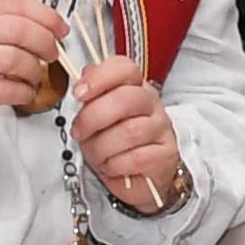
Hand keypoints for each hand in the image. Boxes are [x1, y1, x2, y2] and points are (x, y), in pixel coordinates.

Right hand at [0, 0, 66, 132]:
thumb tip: (39, 24)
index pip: (12, 4)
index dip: (44, 15)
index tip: (59, 27)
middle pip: (18, 30)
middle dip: (45, 42)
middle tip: (51, 53)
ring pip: (15, 59)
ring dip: (34, 70)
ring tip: (34, 76)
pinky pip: (5, 90)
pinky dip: (23, 92)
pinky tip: (24, 92)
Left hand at [67, 55, 182, 211]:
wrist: (137, 176)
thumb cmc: (115, 143)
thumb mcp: (97, 117)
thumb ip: (92, 95)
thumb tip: (86, 73)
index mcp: (134, 87)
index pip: (124, 68)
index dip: (99, 77)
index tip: (79, 93)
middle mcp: (151, 104)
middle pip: (125, 99)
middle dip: (93, 118)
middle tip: (79, 131)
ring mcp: (161, 129)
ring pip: (129, 131)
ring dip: (102, 147)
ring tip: (96, 154)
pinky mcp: (165, 155)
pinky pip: (135, 158)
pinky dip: (115, 165)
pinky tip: (111, 166)